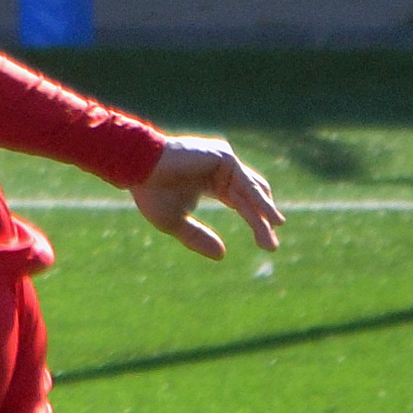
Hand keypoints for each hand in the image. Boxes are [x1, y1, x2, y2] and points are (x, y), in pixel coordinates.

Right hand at [132, 135, 283, 260]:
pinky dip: (258, 200)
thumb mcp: (175, 222)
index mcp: (212, 183)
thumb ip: (197, 237)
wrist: (137, 167)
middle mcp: (222, 170)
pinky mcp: (224, 157)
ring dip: (264, 211)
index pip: (242, 203)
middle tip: (271, 246)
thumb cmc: (150, 191)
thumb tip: (222, 255)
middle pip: (250, 198)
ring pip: (252, 190)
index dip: (256, 223)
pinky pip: (246, 182)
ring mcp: (224, 161)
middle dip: (263, 221)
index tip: (267, 245)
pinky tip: (267, 216)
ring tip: (275, 228)